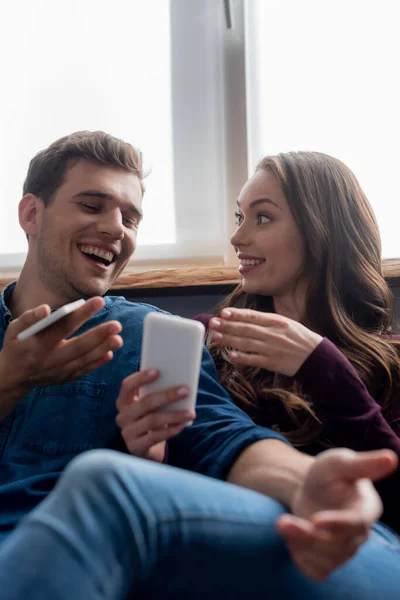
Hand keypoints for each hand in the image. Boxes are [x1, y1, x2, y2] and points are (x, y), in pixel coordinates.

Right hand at [0, 297, 122, 411]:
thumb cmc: (16, 346)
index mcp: (38, 344)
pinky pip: (83, 371)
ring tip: (118, 339)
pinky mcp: (64, 378)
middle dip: (99, 336)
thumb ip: (29, 318)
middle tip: (116, 325)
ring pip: (83, 360)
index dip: (82, 314)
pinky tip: (109, 353)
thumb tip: (46, 308)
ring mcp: (58, 371)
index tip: (99, 301)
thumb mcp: (14, 330)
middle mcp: (50, 360)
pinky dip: (96, 364)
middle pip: (78, 346)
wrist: (12, 376)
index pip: (63, 326)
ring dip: (102, 350)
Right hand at [116, 369, 195, 461]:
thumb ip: (156, 394)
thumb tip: (179, 382)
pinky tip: (182, 426)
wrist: (145, 447)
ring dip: (174, 415)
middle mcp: (122, 416)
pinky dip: (170, 430)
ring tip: (190, 413)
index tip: (158, 371)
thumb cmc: (150, 418)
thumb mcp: (149, 406)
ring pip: (152, 420)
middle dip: (167, 395)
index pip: (127, 386)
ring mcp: (127, 432)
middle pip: (145, 402)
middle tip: (185, 391)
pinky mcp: (135, 446)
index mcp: (124, 401)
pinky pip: (155, 436)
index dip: (141, 378)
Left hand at [209, 308, 322, 375]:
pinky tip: (230, 355)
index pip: (252, 316)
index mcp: (276, 321)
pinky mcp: (273, 363)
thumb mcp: (286, 323)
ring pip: (247, 343)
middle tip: (212, 323)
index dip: (236, 314)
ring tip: (216, 337)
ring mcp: (272, 349)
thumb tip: (245, 317)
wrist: (317, 356)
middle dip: (227, 326)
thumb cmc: (300, 338)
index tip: (223, 313)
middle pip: (246, 329)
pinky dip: (242, 358)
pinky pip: (254, 360)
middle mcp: (273, 334)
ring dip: (229, 340)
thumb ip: (267, 321)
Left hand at [277, 448, 397, 580]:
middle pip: (336, 545)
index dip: (338, 524)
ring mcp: (345, 551)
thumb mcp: (339, 463)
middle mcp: (359, 534)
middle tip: (281, 522)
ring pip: (324, 560)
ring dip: (299, 544)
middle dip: (307, 535)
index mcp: (366, 508)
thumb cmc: (329, 474)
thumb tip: (391, 458)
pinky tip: (293, 539)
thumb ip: (363, 464)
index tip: (316, 520)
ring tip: (282, 522)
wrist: (311, 489)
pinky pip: (315, 571)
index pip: (356, 523)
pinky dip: (300, 559)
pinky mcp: (329, 562)